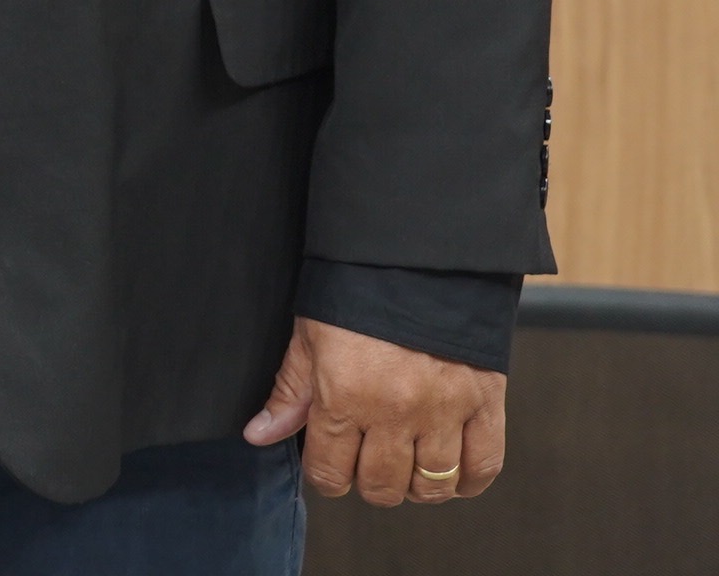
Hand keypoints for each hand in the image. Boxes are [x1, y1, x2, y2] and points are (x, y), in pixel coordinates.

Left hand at [245, 316, 507, 503]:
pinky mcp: (485, 403)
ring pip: (432, 485)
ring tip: (407, 466)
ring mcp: (444, 411)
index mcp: (344, 397)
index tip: (329, 467)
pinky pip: (483, 465)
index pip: (331, 472)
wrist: (418, 257)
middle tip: (367, 463)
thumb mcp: (309, 336)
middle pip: (383, 487)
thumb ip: (289, 392)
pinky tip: (452, 474)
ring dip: (416, 486)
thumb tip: (260, 435)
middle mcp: (394, 413)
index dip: (327, 477)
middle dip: (369, 484)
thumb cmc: (357, 292)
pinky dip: (469, 480)